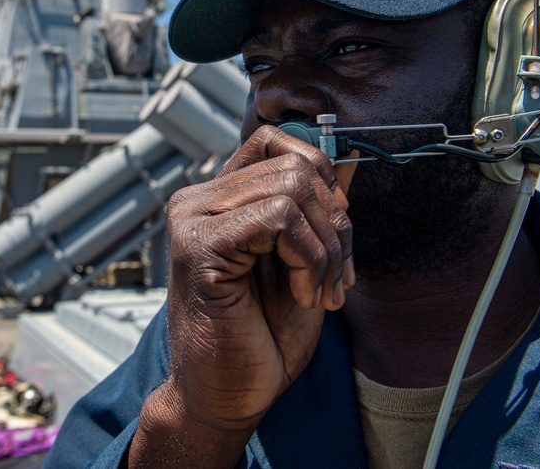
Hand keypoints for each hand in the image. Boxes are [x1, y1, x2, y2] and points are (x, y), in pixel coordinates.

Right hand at [129, 125, 354, 467]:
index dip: (319, 173)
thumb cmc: (259, 339)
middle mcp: (198, 200)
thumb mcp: (304, 263)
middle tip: (336, 279)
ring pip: (292, 188)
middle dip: (336, 224)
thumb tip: (346, 158)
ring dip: (326, 248)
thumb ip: (317, 212)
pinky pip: (279, 219)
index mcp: (219, 199)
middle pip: (295, 164)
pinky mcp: (200, 246)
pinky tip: (301, 295)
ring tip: (318, 292)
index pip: (274, 141)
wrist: (226, 398)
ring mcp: (193, 219)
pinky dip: (309, 259)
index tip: (336, 230)